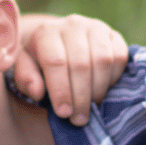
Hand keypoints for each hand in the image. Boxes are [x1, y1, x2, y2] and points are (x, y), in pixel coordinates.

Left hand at [13, 14, 127, 124]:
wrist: (62, 42)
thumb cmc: (41, 61)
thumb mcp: (26, 69)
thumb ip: (25, 79)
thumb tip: (37, 91)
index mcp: (46, 32)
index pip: (55, 62)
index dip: (61, 90)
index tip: (64, 113)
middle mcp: (72, 25)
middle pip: (81, 64)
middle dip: (80, 97)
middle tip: (78, 119)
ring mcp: (96, 28)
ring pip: (103, 61)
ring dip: (98, 90)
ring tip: (90, 107)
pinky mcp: (115, 35)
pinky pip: (119, 58)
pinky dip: (113, 79)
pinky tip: (102, 90)